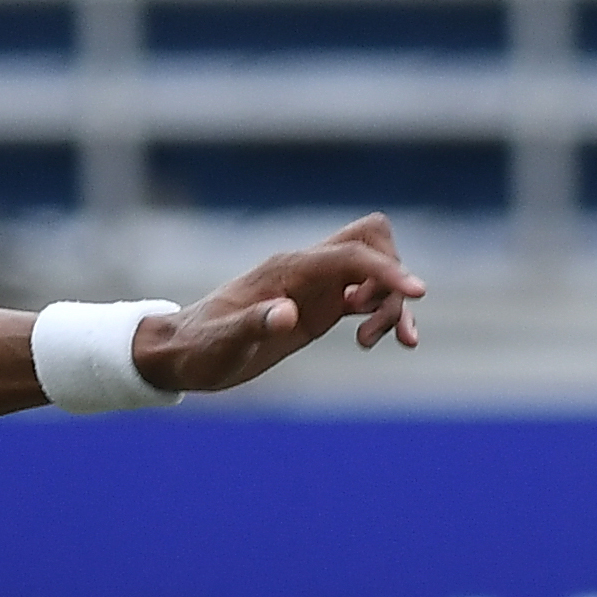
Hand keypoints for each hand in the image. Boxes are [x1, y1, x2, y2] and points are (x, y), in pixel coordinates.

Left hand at [139, 214, 424, 393]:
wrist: (180, 353)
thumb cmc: (197, 350)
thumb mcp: (220, 345)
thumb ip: (250, 326)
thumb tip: (287, 314)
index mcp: (286, 270)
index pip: (350, 253)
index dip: (386, 268)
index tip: (416, 294)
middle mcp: (305, 270)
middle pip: (372, 243)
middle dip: (389, 278)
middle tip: (366, 322)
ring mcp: (315, 286)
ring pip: (376, 270)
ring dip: (390, 304)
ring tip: (370, 343)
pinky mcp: (320, 306)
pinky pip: (368, 296)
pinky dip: (386, 313)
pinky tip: (385, 340)